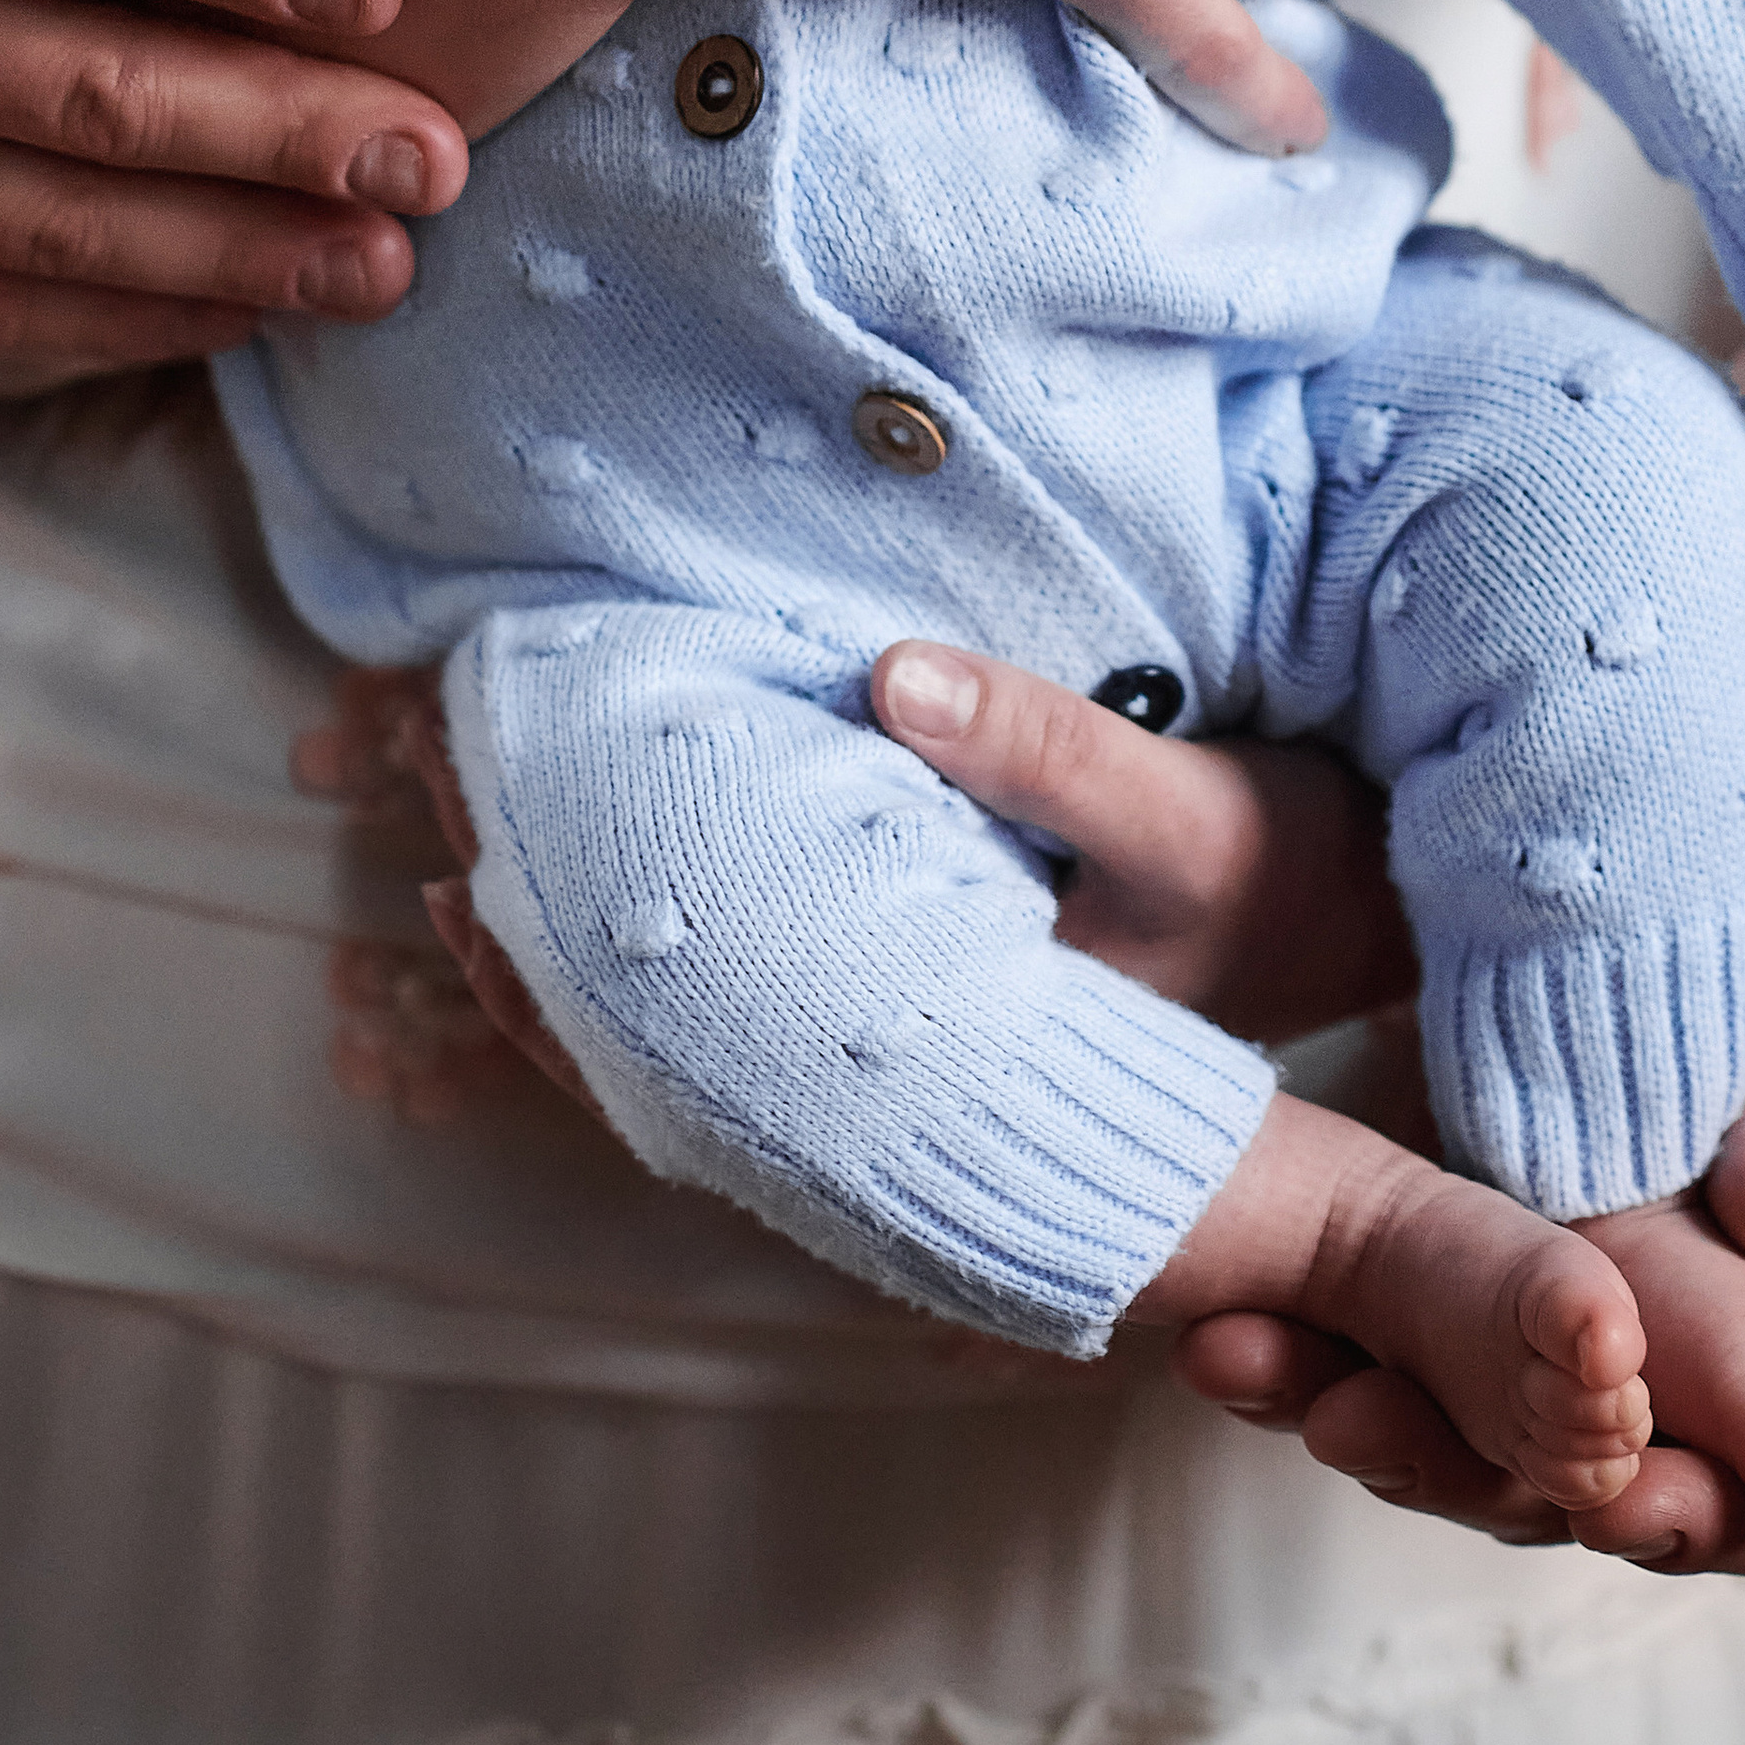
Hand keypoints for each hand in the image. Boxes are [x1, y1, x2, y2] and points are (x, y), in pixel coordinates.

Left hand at [309, 632, 1424, 1118]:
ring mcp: (880, 1046)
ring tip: (444, 810)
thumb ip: (1048, 746)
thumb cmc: (1262, 876)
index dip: (560, 936)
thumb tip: (887, 674)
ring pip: (664, 1020)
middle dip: (520, 908)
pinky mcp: (898, 997)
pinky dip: (634, 934)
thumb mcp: (1183, 812)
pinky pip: (725, 1000)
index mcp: (926, 1039)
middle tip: (406, 771)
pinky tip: (577, 862)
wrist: (1339, 938)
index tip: (461, 816)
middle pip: (641, 1024)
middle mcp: (878, 1069)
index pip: (688, 1016)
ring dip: (556, 923)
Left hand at [1175, 899, 1744, 1575]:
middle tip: (1371, 1433)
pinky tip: (1229, 1334)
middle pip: (1597, 1493)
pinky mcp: (1455, 1278)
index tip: (1621, 1493)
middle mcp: (1680, 1370)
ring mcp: (1556, 1335)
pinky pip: (1393, 1349)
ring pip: (1477, 1442)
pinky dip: (1317, 1351)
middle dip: (1485, 1483)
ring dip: (1376, 1429)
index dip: (1705, 1513)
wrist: (1688, 874)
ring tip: (1270, 1379)